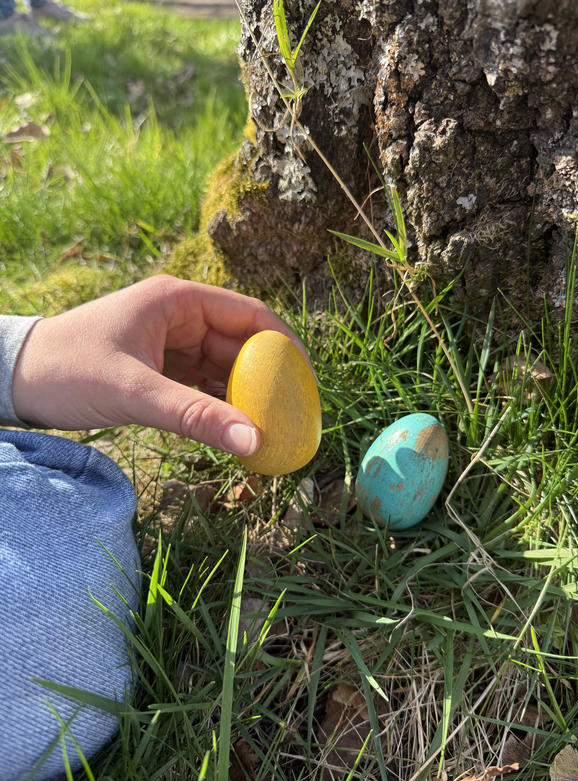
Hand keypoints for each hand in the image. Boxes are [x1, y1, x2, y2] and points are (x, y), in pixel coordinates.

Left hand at [12, 274, 309, 455]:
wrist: (14, 379)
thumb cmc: (67, 370)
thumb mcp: (134, 392)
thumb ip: (194, 417)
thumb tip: (252, 442)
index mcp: (178, 300)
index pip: (251, 316)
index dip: (286, 346)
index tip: (307, 382)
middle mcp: (180, 317)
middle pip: (241, 345)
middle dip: (267, 380)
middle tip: (292, 416)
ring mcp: (170, 343)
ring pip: (223, 368)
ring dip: (244, 397)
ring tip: (270, 428)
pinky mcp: (160, 368)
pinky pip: (202, 385)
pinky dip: (219, 405)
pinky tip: (234, 429)